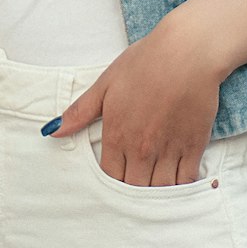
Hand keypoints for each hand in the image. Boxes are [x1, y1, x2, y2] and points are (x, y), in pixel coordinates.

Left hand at [45, 14, 224, 186]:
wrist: (187, 52)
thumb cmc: (145, 62)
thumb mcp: (106, 83)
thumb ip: (80, 112)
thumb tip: (52, 132)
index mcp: (117, 135)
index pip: (109, 178)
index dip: (109, 185)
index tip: (113, 181)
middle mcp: (141, 149)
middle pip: (134, 190)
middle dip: (131, 194)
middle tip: (132, 189)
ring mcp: (169, 150)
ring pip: (159, 192)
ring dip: (154, 195)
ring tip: (152, 190)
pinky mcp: (194, 147)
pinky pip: (186, 182)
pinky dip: (180, 188)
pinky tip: (175, 185)